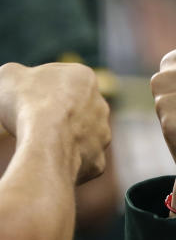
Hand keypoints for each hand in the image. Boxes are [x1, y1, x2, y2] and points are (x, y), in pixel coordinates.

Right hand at [0, 62, 110, 183]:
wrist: (45, 140)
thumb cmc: (27, 103)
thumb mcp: (7, 77)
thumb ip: (13, 75)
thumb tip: (12, 79)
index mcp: (83, 77)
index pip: (60, 79)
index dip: (38, 89)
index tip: (23, 98)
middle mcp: (101, 105)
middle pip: (74, 109)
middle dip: (56, 115)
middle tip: (30, 122)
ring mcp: (103, 134)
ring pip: (81, 137)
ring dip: (64, 139)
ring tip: (39, 143)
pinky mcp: (98, 160)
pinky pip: (82, 163)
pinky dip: (67, 164)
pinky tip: (49, 162)